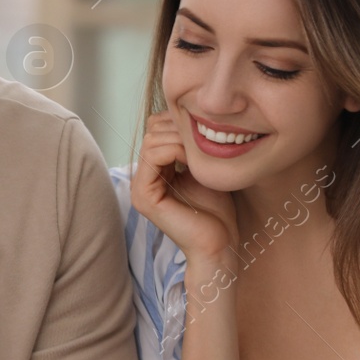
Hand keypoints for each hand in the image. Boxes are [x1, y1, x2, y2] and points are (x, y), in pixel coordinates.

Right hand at [131, 110, 239, 268]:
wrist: (220, 244)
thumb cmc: (218, 211)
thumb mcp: (205, 170)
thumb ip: (193, 147)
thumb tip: (192, 115)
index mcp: (154, 171)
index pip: (158, 128)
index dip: (181, 124)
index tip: (206, 137)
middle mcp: (143, 178)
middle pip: (153, 129)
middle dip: (181, 129)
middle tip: (206, 144)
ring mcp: (139, 188)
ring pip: (152, 138)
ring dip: (182, 139)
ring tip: (202, 154)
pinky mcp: (144, 196)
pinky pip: (153, 154)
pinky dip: (177, 150)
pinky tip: (195, 162)